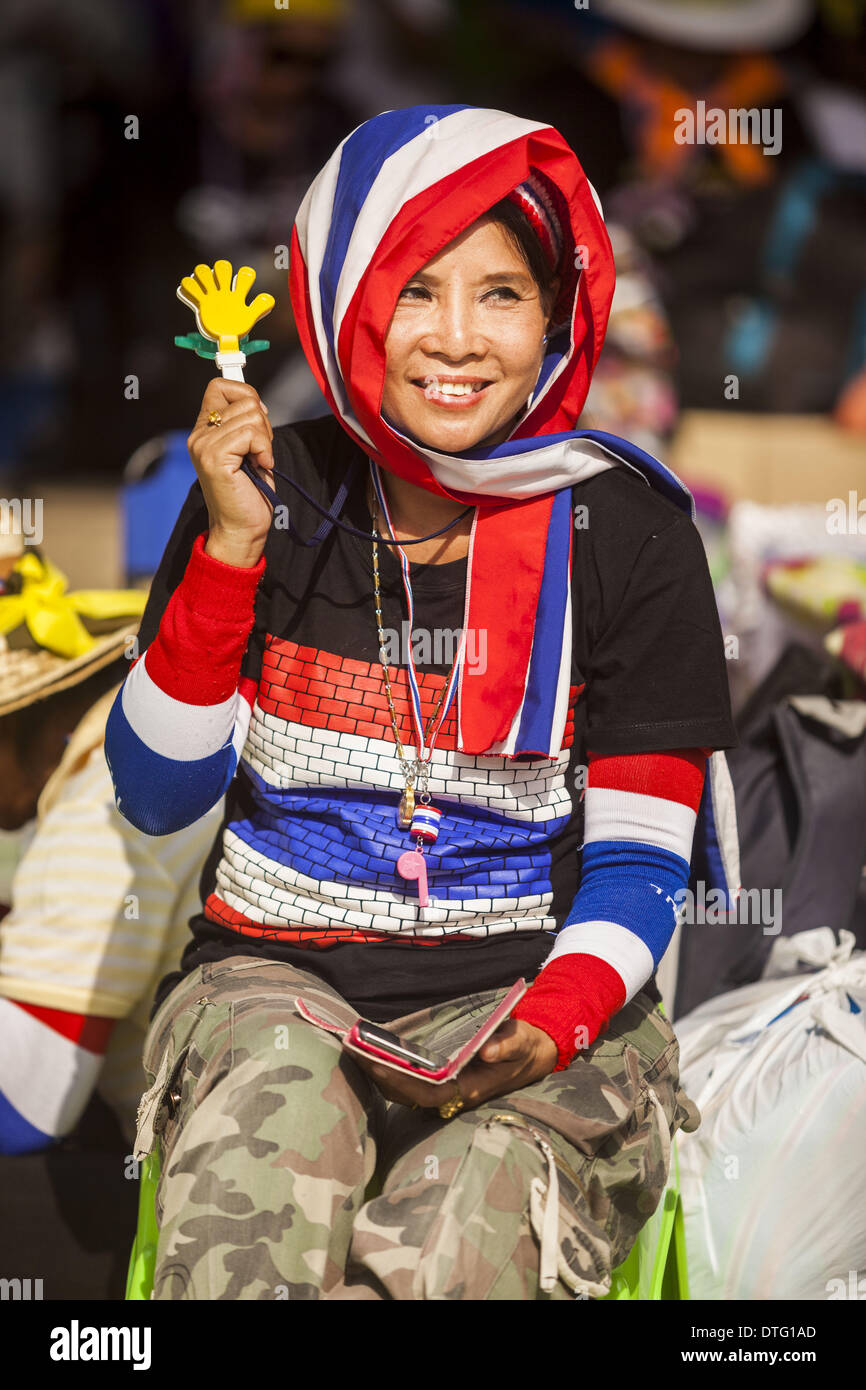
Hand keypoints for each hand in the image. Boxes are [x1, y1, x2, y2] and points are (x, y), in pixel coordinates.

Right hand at [178, 261, 274, 352]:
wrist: (224, 340)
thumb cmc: (238, 328)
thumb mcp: (249, 318)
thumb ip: (259, 308)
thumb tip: (270, 298)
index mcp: (238, 294)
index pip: (243, 275)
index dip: (243, 274)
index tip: (242, 282)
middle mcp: (224, 290)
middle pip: (220, 267)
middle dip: (220, 270)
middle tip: (221, 284)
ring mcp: (211, 294)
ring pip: (203, 272)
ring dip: (203, 275)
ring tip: (207, 290)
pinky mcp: (199, 301)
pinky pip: (189, 287)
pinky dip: (188, 287)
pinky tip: (195, 296)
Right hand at [187, 378, 274, 566]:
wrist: (241, 529)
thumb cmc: (249, 494)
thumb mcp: (247, 450)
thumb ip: (245, 423)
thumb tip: (256, 401)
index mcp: (203, 430)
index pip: (219, 385)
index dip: (245, 394)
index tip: (258, 420)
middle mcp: (199, 435)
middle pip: (244, 399)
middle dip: (263, 424)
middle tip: (259, 452)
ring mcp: (204, 445)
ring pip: (251, 415)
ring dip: (265, 439)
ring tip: (258, 461)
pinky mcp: (215, 457)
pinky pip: (251, 433)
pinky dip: (264, 449)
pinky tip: (260, 466)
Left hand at [350, 1018, 558, 1111]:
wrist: (532, 1056)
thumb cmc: (524, 1048)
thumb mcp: (522, 1041)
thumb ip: (507, 1044)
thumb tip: (487, 1051)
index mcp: (471, 1089)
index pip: (430, 1092)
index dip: (403, 1082)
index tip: (379, 1065)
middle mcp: (454, 1095)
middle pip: (410, 1094)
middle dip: (381, 1076)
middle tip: (355, 1052)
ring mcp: (446, 1091)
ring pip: (406, 1091)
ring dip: (380, 1074)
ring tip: (356, 1050)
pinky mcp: (442, 1083)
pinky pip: (410, 1083)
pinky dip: (390, 1070)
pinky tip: (373, 1054)